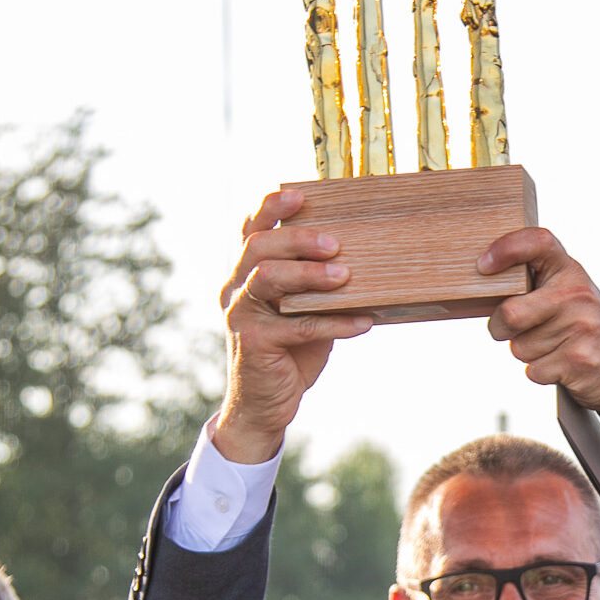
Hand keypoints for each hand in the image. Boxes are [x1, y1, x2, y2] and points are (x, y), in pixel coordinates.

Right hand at [213, 189, 373, 463]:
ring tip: (345, 276)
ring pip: (267, 278)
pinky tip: (364, 322)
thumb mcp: (303, 312)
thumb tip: (362, 259)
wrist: (266, 405)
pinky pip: (297, 326)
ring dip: (309, 273)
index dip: (270, 208)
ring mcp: (240, 315)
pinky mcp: (254, 343)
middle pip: (258, 247)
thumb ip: (317, 286)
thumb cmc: (290, 354)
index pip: (250, 230)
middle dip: (298, 238)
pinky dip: (334, 323)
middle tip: (335, 243)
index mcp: (245, 275)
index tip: (298, 194)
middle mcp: (235, 289)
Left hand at [480, 229, 599, 414]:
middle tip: (511, 331)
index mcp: (570, 271)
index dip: (505, 248)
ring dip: (529, 354)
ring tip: (555, 348)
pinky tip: (563, 366)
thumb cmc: (588, 330)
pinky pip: (534, 370)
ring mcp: (580, 326)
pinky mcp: (579, 359)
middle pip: (510, 313)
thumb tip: (486, 284)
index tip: (484, 266)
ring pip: (520, 347)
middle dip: (500, 329)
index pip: (537, 242)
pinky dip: (541, 373)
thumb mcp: (571, 295)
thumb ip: (539, 285)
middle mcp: (576, 294)